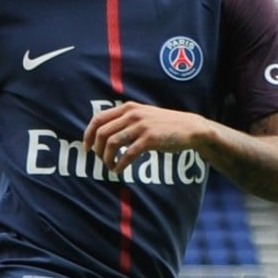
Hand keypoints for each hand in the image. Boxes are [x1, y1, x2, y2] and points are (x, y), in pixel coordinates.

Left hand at [82, 101, 211, 172]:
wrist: (191, 128)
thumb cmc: (164, 124)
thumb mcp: (142, 115)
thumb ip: (124, 120)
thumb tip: (102, 134)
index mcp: (127, 108)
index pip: (98, 119)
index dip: (88, 134)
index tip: (87, 148)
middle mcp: (132, 114)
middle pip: (102, 133)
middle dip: (97, 149)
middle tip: (100, 160)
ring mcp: (141, 126)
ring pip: (112, 143)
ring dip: (107, 158)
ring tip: (110, 167)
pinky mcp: (150, 139)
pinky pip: (128, 154)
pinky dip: (120, 164)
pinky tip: (119, 170)